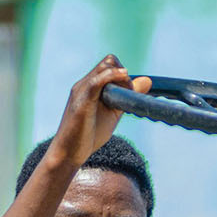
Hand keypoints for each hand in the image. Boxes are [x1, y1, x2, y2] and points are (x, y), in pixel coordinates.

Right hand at [47, 55, 149, 170]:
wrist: (68, 153)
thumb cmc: (88, 136)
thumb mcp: (113, 114)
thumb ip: (126, 98)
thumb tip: (147, 81)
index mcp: (90, 86)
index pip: (109, 65)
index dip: (123, 75)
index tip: (130, 92)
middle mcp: (84, 84)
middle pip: (108, 62)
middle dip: (124, 75)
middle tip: (129, 95)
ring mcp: (81, 90)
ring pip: (104, 67)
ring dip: (121, 78)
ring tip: (125, 96)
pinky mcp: (81, 100)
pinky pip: (96, 81)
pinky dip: (112, 76)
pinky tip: (123, 79)